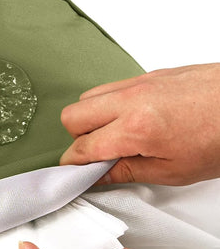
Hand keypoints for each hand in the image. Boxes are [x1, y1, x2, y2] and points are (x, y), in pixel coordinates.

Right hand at [59, 63, 219, 184]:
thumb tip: (99, 174)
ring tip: (115, 135)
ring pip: (88, 97)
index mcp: (136, 128)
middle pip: (73, 115)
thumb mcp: (174, 170)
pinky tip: (132, 119)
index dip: (73, 165)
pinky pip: (112, 86)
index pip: (83, 147)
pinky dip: (110, 104)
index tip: (77, 173)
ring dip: (91, 118)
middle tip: (98, 153)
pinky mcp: (150, 74)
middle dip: (77, 138)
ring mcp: (139, 82)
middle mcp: (131, 99)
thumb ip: (128, 171)